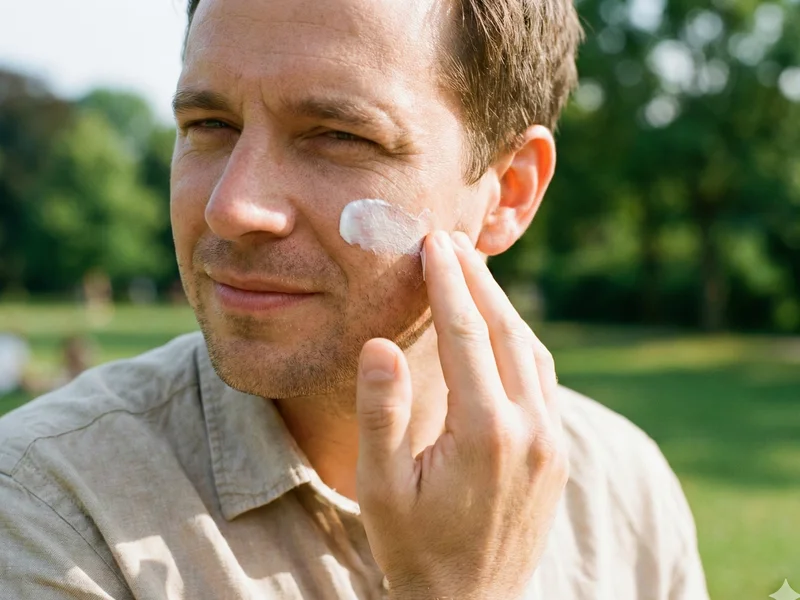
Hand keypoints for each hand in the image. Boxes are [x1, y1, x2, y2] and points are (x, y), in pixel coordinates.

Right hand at [355, 230, 568, 598]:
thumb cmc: (414, 548)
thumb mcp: (380, 488)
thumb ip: (382, 413)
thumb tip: (382, 343)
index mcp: (485, 433)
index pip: (467, 334)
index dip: (448, 284)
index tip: (433, 243)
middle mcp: (531, 430)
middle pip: (507, 332)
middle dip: (478, 281)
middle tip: (452, 242)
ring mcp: (552, 442)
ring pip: (533, 351)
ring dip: (504, 307)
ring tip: (474, 273)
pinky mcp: (557, 453)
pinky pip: (544, 378)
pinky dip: (521, 341)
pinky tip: (501, 328)